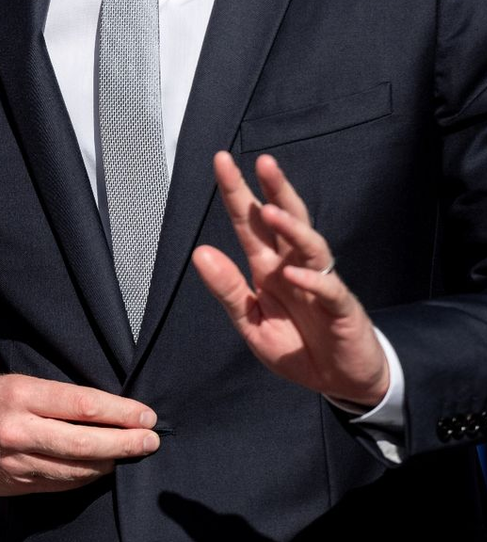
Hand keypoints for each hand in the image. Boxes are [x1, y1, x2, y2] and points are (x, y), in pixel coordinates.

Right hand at [0, 373, 158, 495]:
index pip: (81, 405)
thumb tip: (106, 410)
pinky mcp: (16, 485)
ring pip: (76, 469)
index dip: (119, 412)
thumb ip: (57, 397)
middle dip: (124, 443)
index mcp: (22, 395)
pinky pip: (61, 484)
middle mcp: (19, 431)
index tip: (145, 415)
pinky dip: (86, 477)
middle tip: (151, 440)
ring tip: (132, 453)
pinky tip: (102, 468)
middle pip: (84, 443)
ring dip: (110, 463)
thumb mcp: (19, 383)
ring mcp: (17, 463)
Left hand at [192, 152, 389, 407]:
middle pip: (285, 219)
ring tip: (270, 210)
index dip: (236, 192)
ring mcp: (319, 282)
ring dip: (291, 227)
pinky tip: (295, 273)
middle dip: (274, 189)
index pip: (248, 223)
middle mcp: (293, 265)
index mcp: (267, 267)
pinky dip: (312, 279)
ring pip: (309, 244)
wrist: (341, 382)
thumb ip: (228, 290)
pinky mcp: (342, 308)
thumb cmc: (296, 346)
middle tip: (263, 161)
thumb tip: (200, 252)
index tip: (222, 159)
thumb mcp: (252, 323)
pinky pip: (328, 288)